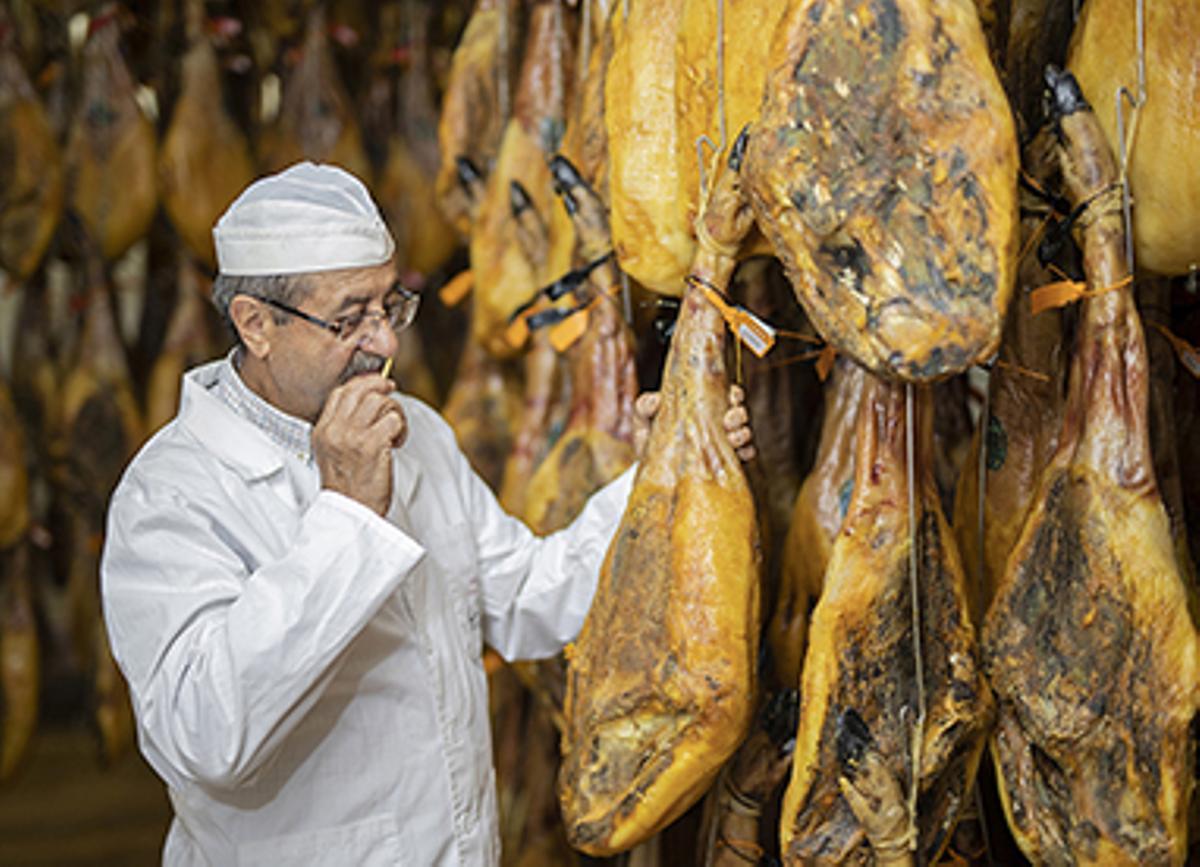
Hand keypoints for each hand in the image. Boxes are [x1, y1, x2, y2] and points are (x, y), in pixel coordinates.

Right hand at [312, 374, 406, 515]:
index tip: (378, 385)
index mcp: (322, 430)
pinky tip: (397, 443)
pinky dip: (401, 429)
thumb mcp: (332, 453)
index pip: (340, 392)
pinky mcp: (372, 445)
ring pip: (379, 401)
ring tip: (395, 430)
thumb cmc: (349, 487)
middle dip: (381, 386)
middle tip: (392, 392)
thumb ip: (342, 428)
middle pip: (360, 390)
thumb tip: (367, 402)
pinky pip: (393, 419)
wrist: (351, 513)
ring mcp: (352, 436)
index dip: (363, 382)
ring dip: (394, 411)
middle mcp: (335, 430)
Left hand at [630, 384, 755, 462]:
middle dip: (738, 415)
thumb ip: (644, 406)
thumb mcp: (643, 421)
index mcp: (704, 406)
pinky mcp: (728, 462)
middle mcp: (718, 422)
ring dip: (742, 434)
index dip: (734, 394)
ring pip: (745, 433)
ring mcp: (725, 442)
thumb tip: (656, 399)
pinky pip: (747, 454)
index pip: (728, 394)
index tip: (730, 397)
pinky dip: (747, 452)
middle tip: (728, 421)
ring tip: (731, 438)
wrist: (652, 471)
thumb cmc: (650, 440)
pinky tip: (739, 454)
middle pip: (740, 413)